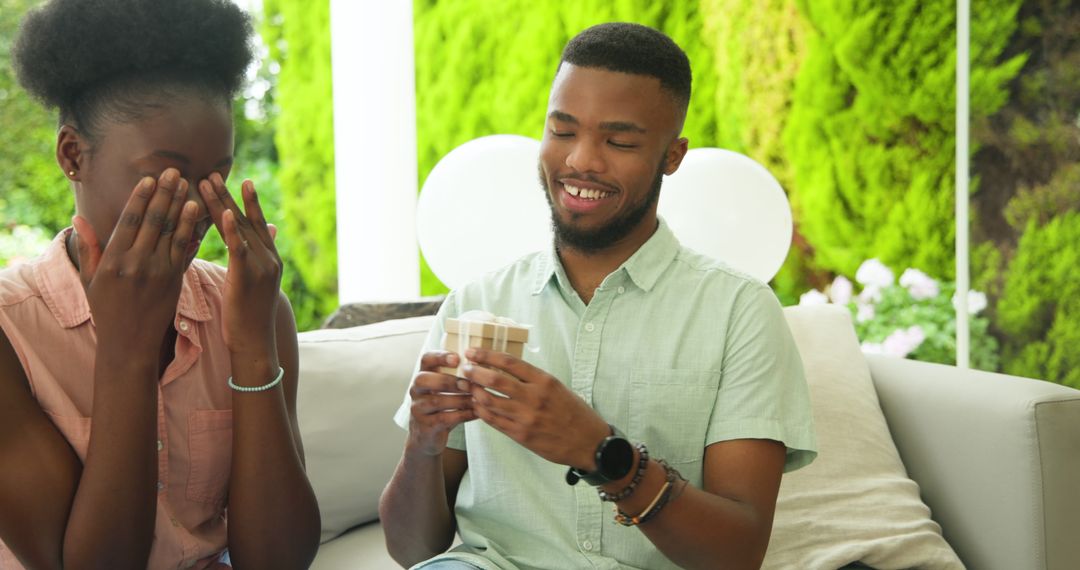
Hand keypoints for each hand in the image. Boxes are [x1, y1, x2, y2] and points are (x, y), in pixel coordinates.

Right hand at [72, 169, 199, 351]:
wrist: (130, 343)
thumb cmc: (107, 310)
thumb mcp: (92, 280)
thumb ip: (89, 248)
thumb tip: (79, 218)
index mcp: (114, 261)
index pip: (130, 221)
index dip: (141, 198)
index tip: (149, 178)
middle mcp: (138, 264)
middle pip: (154, 221)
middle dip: (165, 194)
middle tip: (174, 171)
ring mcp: (160, 272)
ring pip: (173, 232)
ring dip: (182, 206)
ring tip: (189, 185)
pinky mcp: (176, 280)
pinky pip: (186, 249)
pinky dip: (192, 229)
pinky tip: (198, 212)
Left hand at [197, 173, 281, 355]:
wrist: (255, 343)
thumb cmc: (250, 317)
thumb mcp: (258, 284)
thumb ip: (260, 257)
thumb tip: (271, 231)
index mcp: (269, 259)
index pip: (255, 224)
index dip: (246, 202)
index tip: (236, 180)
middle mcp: (269, 258)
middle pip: (247, 220)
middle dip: (229, 196)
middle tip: (213, 173)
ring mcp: (262, 266)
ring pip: (241, 228)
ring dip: (224, 203)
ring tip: (209, 182)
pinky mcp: (249, 276)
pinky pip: (240, 248)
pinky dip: (234, 229)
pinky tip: (226, 212)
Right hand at [407, 352, 475, 456]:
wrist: (427, 437)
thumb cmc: (441, 408)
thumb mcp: (444, 390)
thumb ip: (458, 378)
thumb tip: (484, 367)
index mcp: (423, 376)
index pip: (426, 359)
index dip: (440, 356)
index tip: (458, 358)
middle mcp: (416, 391)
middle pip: (424, 379)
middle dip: (449, 380)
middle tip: (468, 384)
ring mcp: (418, 409)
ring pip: (436, 401)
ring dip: (460, 399)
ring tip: (477, 398)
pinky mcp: (426, 426)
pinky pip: (444, 418)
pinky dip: (463, 414)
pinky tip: (476, 412)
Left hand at [461, 348, 609, 470]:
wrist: (589, 443)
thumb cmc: (574, 413)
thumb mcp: (558, 388)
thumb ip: (533, 379)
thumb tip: (506, 369)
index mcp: (544, 381)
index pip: (509, 362)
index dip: (486, 355)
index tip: (472, 351)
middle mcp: (534, 397)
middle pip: (494, 379)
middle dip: (474, 372)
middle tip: (464, 368)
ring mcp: (526, 418)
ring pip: (489, 401)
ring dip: (473, 392)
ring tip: (466, 387)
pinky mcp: (521, 435)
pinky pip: (494, 421)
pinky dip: (481, 412)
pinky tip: (476, 406)